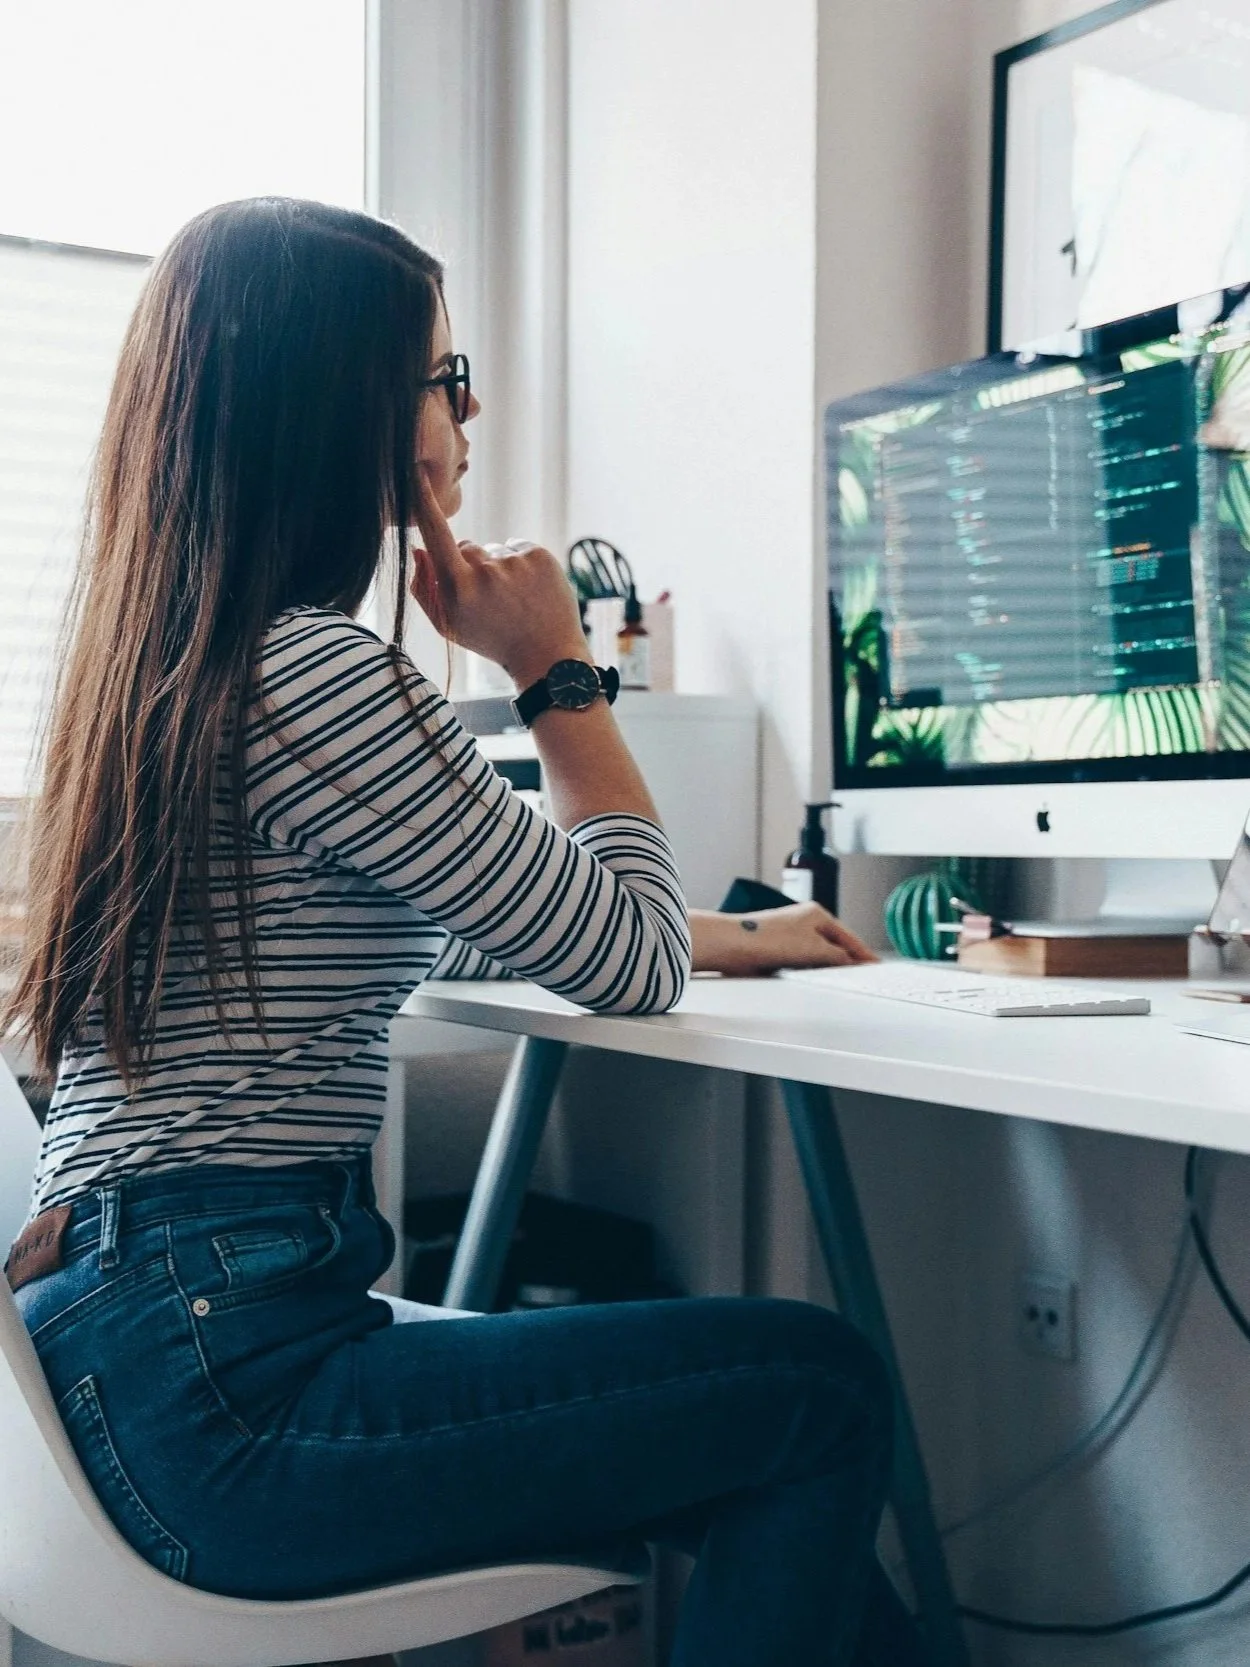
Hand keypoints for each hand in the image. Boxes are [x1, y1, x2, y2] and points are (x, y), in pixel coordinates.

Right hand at [410, 473, 586, 686]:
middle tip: (490, 600)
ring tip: (513, 600)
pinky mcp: (540, 555)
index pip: (436, 535)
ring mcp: (516, 562)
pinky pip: (516, 547)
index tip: (416, 473)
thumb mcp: (449, 625)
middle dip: (471, 565)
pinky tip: (527, 591)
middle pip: (466, 547)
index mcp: (460, 589)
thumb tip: (417, 550)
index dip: (424, 503)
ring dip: (498, 568)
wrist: (547, 657)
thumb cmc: (491, 641)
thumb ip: (424, 589)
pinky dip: (519, 564)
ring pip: (493, 549)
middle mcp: (487, 571)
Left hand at [689, 902, 877, 976]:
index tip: (875, 965)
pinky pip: (803, 961)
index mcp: (816, 914)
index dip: (862, 953)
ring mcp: (792, 936)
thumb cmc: (769, 939)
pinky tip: (816, 979)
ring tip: (843, 980)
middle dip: (847, 960)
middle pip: (834, 945)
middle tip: (862, 976)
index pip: (848, 937)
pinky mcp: (779, 950)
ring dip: (828, 966)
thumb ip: (837, 956)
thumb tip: (851, 961)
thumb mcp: (814, 949)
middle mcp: (805, 922)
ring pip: (818, 954)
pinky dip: (812, 970)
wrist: (734, 945)